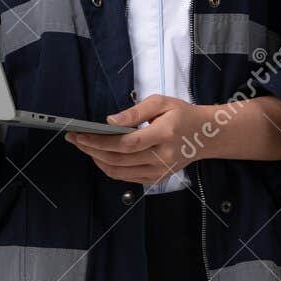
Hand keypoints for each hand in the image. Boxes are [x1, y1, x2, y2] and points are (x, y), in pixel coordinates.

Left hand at [63, 93, 210, 185]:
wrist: (205, 136)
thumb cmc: (182, 115)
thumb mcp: (161, 102)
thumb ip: (135, 111)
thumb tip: (110, 121)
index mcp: (164, 134)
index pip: (127, 143)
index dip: (101, 142)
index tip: (81, 135)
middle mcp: (162, 157)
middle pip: (119, 159)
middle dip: (92, 150)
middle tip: (75, 139)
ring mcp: (160, 171)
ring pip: (119, 172)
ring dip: (97, 160)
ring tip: (85, 147)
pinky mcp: (156, 178)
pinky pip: (126, 178)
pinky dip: (109, 168)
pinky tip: (101, 156)